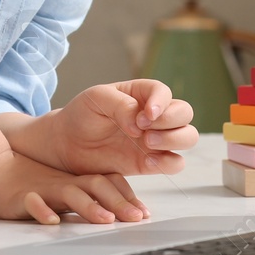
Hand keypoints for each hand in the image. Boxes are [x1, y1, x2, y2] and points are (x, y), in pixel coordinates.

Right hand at [0, 149, 148, 224]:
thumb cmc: (26, 184)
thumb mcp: (59, 190)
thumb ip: (84, 199)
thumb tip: (115, 214)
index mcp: (74, 181)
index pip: (107, 183)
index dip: (127, 197)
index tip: (144, 213)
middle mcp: (63, 183)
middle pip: (95, 187)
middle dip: (118, 203)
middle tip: (136, 217)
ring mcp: (43, 188)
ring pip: (69, 194)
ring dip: (88, 206)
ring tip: (104, 218)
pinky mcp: (20, 196)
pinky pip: (31, 201)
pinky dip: (41, 210)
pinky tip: (50, 219)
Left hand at [2, 80, 197, 176]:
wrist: (66, 145)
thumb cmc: (81, 115)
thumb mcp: (96, 100)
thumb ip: (121, 105)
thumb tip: (142, 122)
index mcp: (140, 94)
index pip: (164, 92)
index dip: (161, 103)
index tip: (145, 115)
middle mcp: (153, 116)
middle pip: (184, 113)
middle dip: (171, 121)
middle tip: (145, 130)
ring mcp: (154, 139)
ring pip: (188, 137)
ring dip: (175, 140)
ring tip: (147, 144)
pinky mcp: (150, 162)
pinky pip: (176, 163)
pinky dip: (170, 163)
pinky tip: (149, 162)